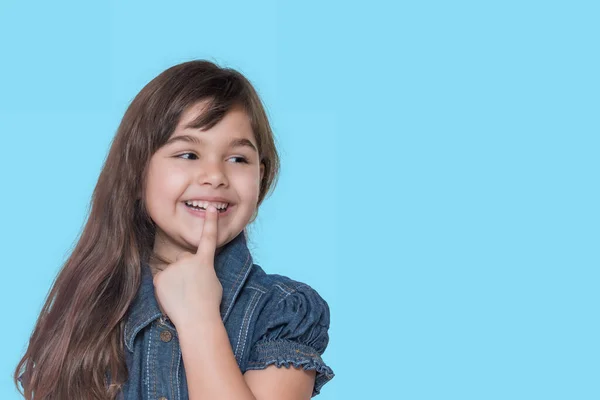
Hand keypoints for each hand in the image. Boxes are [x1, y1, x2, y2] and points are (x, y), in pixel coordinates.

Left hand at [153, 205, 222, 327]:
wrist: (197, 320)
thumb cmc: (209, 304)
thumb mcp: (213, 282)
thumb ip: (202, 270)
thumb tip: (192, 270)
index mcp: (205, 261)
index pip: (208, 237)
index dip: (211, 222)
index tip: (212, 208)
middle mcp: (188, 260)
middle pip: (183, 261)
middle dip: (185, 272)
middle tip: (191, 290)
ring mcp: (173, 268)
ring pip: (171, 272)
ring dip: (175, 282)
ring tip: (183, 297)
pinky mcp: (160, 278)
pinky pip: (161, 280)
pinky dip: (165, 289)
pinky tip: (172, 298)